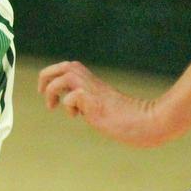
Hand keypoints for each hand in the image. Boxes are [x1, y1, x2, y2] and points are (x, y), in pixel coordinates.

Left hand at [38, 60, 177, 147]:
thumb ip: (90, 103)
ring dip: (53, 89)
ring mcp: (94, 92)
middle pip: (64, 66)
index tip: (48, 93)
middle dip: (47, 76)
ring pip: (66, 76)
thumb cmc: (129, 120)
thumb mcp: (103, 108)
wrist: (148, 123)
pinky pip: (74, 96)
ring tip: (52, 106)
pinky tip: (77, 115)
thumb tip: (78, 107)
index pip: (68, 68)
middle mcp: (92, 84)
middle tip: (42, 92)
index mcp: (93, 84)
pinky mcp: (96, 103)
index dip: (54, 76)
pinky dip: (68, 104)